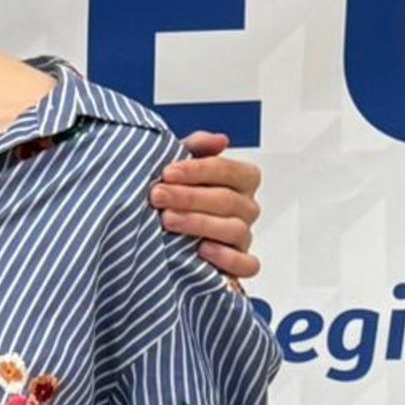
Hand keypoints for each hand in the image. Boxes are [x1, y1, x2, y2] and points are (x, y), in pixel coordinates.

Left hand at [156, 131, 262, 281]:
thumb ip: (196, 148)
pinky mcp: (239, 263)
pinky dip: (228, 258)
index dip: (198, 170)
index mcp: (239, 180)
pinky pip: (247, 264)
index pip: (229, 170)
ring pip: (235, 230)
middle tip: (157, 195)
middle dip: (189, 196)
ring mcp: (243, 236)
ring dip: (199, 223)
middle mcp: (246, 208)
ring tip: (168, 219)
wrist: (160, 230)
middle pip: (228, 200)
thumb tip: (220, 139)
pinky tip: (202, 251)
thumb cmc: (175, 193)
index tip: (167, 172)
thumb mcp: (179, 167)